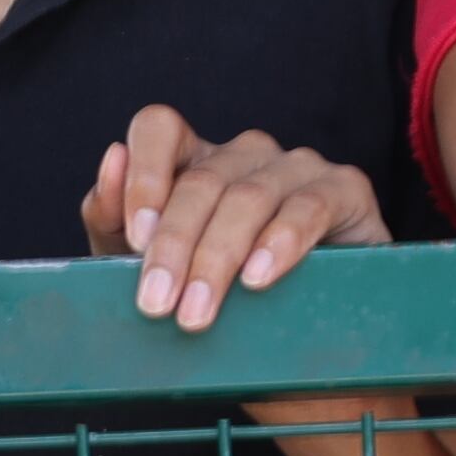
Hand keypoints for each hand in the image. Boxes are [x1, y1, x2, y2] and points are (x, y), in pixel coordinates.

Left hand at [82, 107, 387, 333]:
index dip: (142, 174)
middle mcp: (244, 154)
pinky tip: (257, 278)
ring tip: (197, 312)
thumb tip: (111, 158)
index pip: (159, 129)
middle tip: (157, 303)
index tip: (133, 236)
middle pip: (201, 181)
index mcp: (191, 160)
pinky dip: (281, 243)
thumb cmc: (209, 287)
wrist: (296, 325)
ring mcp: (296, 166)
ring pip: (248, 198)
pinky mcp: (345, 189)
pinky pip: (310, 207)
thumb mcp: (143, 262)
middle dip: (174, 247)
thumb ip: (111, 217)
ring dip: (217, 258)